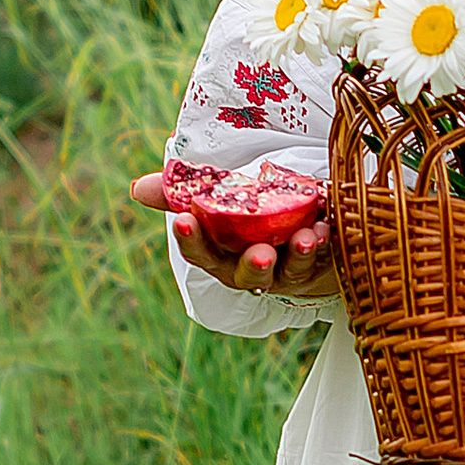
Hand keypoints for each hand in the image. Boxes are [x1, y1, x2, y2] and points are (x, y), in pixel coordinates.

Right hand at [129, 173, 341, 303]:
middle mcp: (254, 270)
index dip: (191, 239)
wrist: (305, 231)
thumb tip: (137, 189)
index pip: (201, 253)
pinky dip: (327, 244)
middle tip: (261, 253)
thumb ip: (184, 193)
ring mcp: (289, 272)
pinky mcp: (321, 266)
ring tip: (306, 236)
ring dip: (298, 254)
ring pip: (291, 271)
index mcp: (223, 255)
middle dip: (254, 265)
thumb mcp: (221, 201)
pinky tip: (327, 227)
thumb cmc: (254, 216)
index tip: (184, 219)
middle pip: (248, 275)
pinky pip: (325, 259)